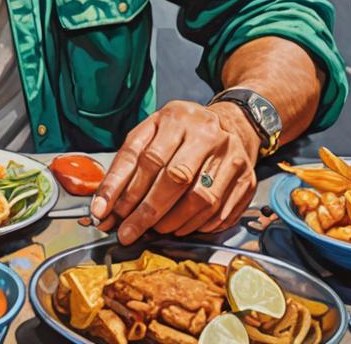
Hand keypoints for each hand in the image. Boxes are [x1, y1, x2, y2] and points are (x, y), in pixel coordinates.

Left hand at [90, 99, 259, 243]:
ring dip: (172, 222)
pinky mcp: (247, 180)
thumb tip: (103, 205)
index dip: (124, 188)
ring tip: (154, 229)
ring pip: (200, 199)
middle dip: (146, 211)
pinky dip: (197, 226)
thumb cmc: (181, 132)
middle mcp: (207, 135)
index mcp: (177, 118)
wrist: (231, 125)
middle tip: (128, 232)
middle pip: (175, 179)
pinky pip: (221, 212)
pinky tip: (181, 228)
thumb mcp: (150, 132)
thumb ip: (126, 163)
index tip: (105, 212)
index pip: (147, 157)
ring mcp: (231, 157)